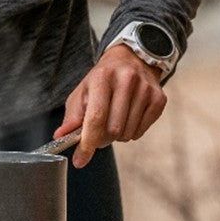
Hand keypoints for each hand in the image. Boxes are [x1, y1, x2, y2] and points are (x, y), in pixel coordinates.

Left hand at [57, 44, 167, 167]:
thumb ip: (72, 116)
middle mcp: (126, 80)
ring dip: (117, 135)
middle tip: (98, 132)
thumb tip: (61, 137)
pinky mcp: (159, 99)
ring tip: (114, 119)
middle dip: (102, 138)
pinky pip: (140, 132)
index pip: (96, 118)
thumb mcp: (83, 92)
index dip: (87, 143)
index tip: (80, 160)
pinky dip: (131, 132)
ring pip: (127, 133)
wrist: (131, 60)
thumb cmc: (103, 79)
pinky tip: (128, 117)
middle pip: (113, 129)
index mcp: (102, 77)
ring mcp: (145, 89)